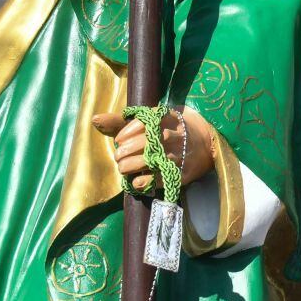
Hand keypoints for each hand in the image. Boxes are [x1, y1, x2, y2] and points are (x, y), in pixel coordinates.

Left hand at [90, 108, 215, 193]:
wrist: (206, 142)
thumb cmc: (169, 129)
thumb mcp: (149, 121)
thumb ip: (121, 122)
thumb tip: (94, 119)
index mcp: (167, 118)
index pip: (143, 123)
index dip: (126, 134)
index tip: (119, 140)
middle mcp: (175, 135)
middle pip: (146, 143)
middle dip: (126, 152)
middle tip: (119, 157)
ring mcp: (179, 155)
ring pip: (152, 160)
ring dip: (132, 166)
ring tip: (124, 168)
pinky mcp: (181, 173)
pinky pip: (159, 179)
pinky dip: (143, 182)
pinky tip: (135, 181)